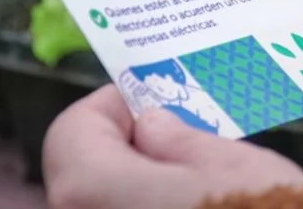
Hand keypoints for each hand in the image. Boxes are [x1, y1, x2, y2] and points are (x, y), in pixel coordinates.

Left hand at [43, 85, 302, 208]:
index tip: (154, 103)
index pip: (73, 132)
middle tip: (180, 139)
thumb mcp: (229, 164)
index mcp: (93, 191)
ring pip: (106, 208)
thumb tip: (150, 126)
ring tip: (194, 182)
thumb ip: (177, 139)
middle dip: (129, 153)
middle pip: (85, 178)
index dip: (113, 109)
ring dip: (139, 191)